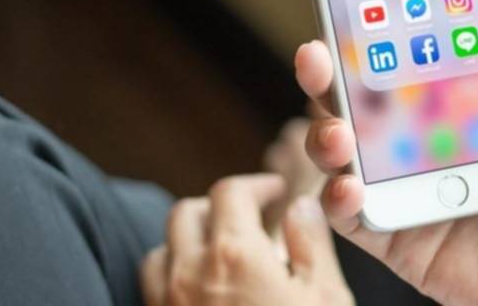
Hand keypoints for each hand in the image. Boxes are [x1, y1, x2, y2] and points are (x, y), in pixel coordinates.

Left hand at [140, 174, 352, 305]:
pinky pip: (152, 288)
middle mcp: (189, 272)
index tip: (273, 192)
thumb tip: (300, 206)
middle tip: (248, 220)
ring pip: (162, 250)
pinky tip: (201, 294)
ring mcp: (166, 305)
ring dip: (188, 242)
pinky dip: (171, 277)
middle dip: (218, 208)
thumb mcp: (325, 299)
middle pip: (186, 212)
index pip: (230, 192)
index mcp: (234, 252)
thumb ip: (311, 243)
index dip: (255, 185)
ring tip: (221, 256)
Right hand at [296, 0, 477, 304]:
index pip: (404, 57)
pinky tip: (349, 186)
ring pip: (342, 152)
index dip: (372, 28)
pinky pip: (351, 218)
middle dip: (326, 73)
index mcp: (463, 105)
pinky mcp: (400, 239)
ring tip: (336, 132)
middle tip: (316, 52)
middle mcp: (427, 143)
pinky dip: (338, 199)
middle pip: (359, 99)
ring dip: (324, 133)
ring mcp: (409, 191)